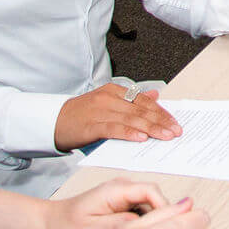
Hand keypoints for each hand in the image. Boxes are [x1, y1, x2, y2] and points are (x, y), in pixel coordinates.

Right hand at [54, 82, 180, 150]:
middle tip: (175, 131)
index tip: (174, 122)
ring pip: (131, 119)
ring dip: (151, 128)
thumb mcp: (107, 102)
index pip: (144, 101)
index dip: (161, 112)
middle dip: (161, 121)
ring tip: (165, 136)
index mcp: (114, 91)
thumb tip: (155, 96)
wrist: (53, 121)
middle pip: (141, 110)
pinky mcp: (92, 125)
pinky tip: (141, 138)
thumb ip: (131, 100)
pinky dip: (129, 133)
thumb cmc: (81, 114)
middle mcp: (109, 98)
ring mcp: (100, 111)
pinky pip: (114, 129)